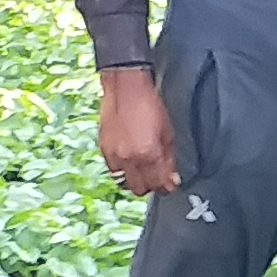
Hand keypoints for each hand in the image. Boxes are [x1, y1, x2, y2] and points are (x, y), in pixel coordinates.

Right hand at [97, 67, 180, 195]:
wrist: (125, 88)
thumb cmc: (149, 105)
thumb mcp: (167, 132)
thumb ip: (170, 159)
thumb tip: (172, 178)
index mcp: (148, 154)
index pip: (158, 184)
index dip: (166, 187)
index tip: (171, 185)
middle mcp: (129, 159)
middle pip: (140, 189)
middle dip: (152, 187)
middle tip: (159, 178)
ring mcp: (114, 156)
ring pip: (124, 183)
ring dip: (135, 182)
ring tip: (144, 172)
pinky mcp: (103, 150)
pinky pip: (114, 171)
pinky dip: (123, 172)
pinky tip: (131, 162)